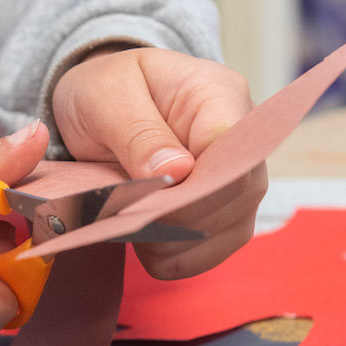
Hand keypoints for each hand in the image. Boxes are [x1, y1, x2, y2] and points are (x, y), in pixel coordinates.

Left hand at [52, 47, 268, 279]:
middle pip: (237, 196)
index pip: (230, 150)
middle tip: (131, 221)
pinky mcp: (225, 210)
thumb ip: (137, 132)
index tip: (148, 198)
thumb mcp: (106, 95)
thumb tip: (176, 172)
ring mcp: (238, 178)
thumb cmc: (107, 87)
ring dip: (180, 244)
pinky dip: (181, 257)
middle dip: (181, 219)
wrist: (104, 99)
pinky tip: (147, 247)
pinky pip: (216, 249)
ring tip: (135, 233)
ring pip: (231, 230)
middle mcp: (241, 138)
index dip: (193, 185)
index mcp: (219, 94)